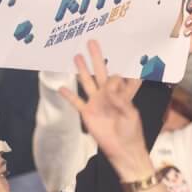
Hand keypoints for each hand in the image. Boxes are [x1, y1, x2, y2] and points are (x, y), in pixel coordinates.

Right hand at [59, 41, 148, 180]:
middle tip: (93, 42)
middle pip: (102, 72)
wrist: (122, 150)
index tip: (129, 49)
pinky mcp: (87, 113)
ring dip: (82, 69)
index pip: (124, 76)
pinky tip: (61, 87)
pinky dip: (68, 95)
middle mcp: (108, 95)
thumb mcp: (130, 113)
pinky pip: (76, 102)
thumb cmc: (131, 132)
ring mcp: (96, 103)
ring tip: (77, 56)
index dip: (127, 66)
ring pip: (87, 82)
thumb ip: (119, 97)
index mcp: (123, 94)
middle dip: (98, 57)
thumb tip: (110, 81)